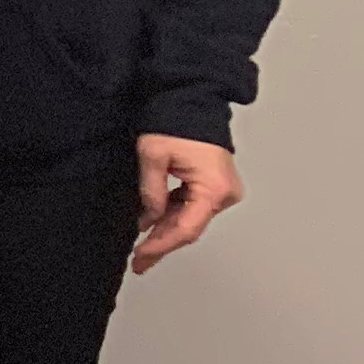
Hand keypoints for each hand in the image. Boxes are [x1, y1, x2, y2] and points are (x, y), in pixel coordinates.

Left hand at [131, 134, 242, 270]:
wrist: (193, 100)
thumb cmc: (176, 121)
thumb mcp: (153, 155)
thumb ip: (151, 190)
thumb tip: (149, 217)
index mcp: (214, 188)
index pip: (186, 228)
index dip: (162, 245)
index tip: (142, 256)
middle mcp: (224, 193)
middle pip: (189, 227)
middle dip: (161, 243)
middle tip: (139, 262)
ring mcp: (222, 190)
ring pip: (190, 219)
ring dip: (165, 230)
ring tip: (142, 248)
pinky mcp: (215, 185)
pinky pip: (192, 207)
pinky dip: (172, 215)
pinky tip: (152, 224)